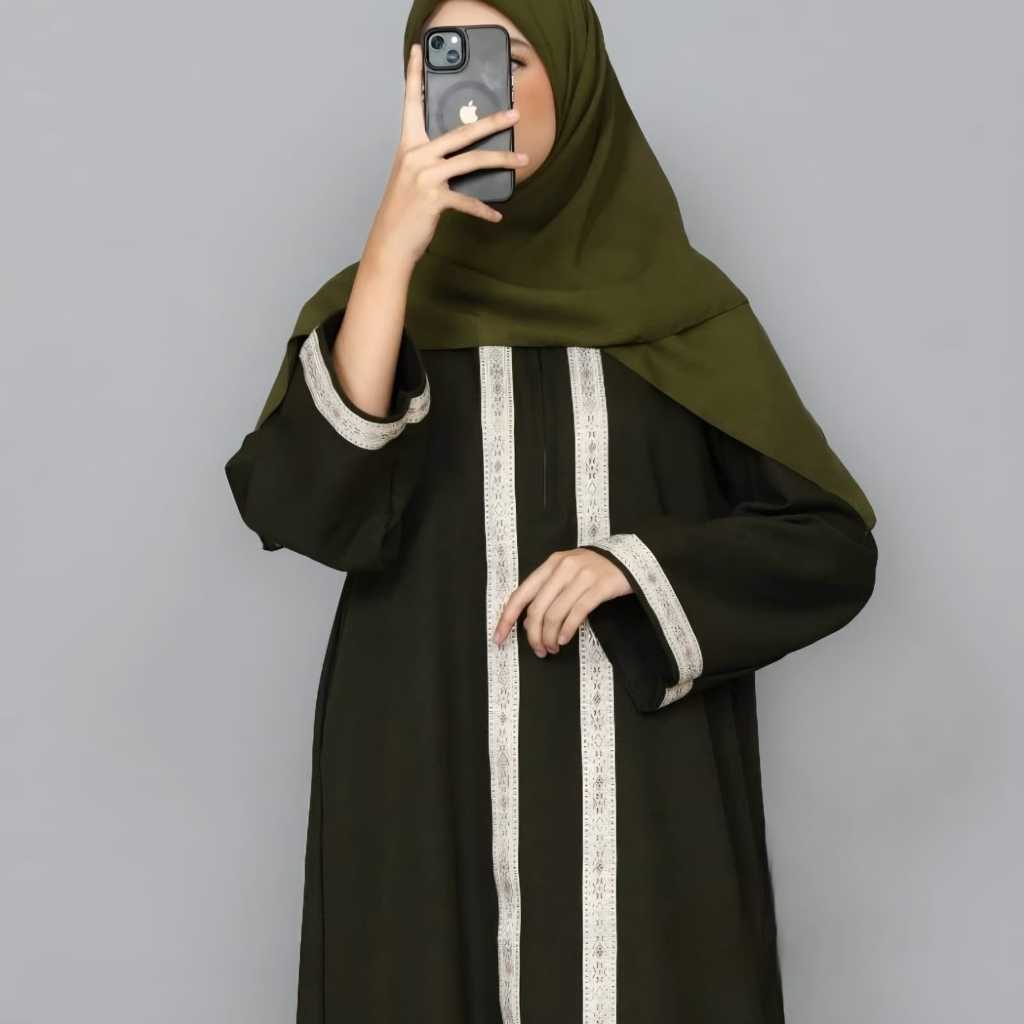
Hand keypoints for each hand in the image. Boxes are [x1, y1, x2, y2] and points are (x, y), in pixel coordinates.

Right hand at [363, 43, 529, 271]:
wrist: (390, 243)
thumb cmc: (403, 212)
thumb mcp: (411, 178)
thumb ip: (431, 160)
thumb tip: (461, 154)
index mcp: (408, 145)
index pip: (411, 103)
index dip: (414, 76)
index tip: (419, 51)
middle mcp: (416, 156)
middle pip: (461, 132)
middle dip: (492, 121)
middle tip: (514, 113)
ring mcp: (425, 177)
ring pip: (471, 160)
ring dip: (501, 160)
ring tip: (523, 159)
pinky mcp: (434, 199)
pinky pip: (467, 201)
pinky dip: (484, 210)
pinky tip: (496, 215)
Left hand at [492, 548, 633, 656]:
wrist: (630, 558)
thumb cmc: (593, 570)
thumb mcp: (566, 574)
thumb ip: (547, 593)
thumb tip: (527, 622)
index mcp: (550, 564)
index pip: (520, 594)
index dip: (506, 618)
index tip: (499, 638)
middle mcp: (563, 567)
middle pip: (537, 609)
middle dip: (533, 635)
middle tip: (539, 650)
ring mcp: (582, 576)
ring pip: (555, 613)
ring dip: (550, 637)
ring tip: (553, 648)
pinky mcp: (600, 586)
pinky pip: (577, 613)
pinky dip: (567, 630)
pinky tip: (564, 639)